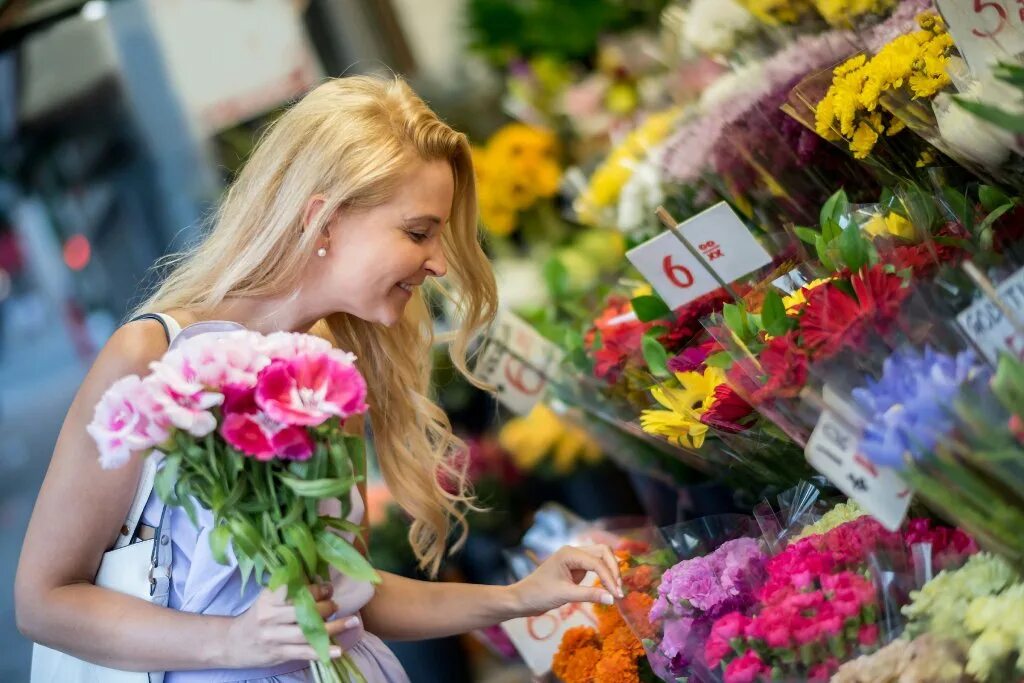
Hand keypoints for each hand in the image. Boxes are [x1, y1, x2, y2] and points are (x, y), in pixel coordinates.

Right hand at [223, 582, 361, 667]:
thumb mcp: (267, 599)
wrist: (232, 643)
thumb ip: (288, 590)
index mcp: (268, 598)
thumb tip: (320, 581)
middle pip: (304, 611)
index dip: (316, 589)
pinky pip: (304, 652)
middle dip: (326, 607)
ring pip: (307, 632)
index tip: (328, 588)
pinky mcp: (278, 653)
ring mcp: (274, 636)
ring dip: (333, 627)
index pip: (296, 590)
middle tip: (336, 605)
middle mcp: (270, 616)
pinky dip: (323, 651)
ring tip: (352, 622)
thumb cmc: (257, 617)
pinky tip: (338, 650)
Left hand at [507, 545, 622, 617]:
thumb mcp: (565, 595)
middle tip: (619, 590)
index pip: (597, 562)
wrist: (522, 598)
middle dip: (613, 569)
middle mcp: (573, 551)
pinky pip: (595, 566)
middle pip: (603, 552)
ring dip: (610, 570)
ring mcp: (575, 558)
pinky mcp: (575, 567)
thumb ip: (589, 595)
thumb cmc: (539, 594)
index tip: (617, 595)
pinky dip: (604, 573)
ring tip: (616, 589)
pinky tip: (608, 586)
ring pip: (600, 557)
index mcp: (569, 553)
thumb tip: (613, 598)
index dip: (609, 577)